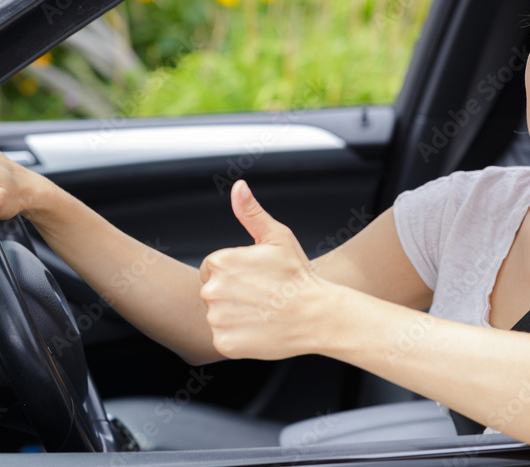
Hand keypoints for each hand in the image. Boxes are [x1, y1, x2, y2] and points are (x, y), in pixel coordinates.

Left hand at [199, 180, 327, 359]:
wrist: (317, 315)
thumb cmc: (298, 276)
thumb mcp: (277, 237)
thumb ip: (251, 212)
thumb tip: (238, 187)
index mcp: (220, 262)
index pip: (212, 269)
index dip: (235, 274)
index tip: (257, 279)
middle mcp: (212, 290)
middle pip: (213, 293)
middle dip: (233, 294)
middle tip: (263, 296)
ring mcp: (217, 318)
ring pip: (218, 316)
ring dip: (235, 316)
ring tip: (263, 312)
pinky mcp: (224, 342)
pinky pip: (223, 338)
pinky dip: (238, 337)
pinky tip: (259, 328)